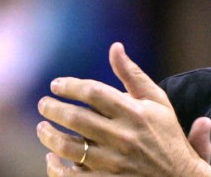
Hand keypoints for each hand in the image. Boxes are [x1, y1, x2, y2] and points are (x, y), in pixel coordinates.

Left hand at [37, 42, 210, 175]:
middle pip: (75, 118)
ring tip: (42, 128)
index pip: (93, 93)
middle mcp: (123, 137)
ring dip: (48, 136)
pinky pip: (71, 176)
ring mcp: (113, 163)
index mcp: (135, 113)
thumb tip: (115, 47)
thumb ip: (133, 75)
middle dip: (53, 108)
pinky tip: (52, 158)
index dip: (70, 86)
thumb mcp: (157, 101)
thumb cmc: (167, 135)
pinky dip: (55, 167)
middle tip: (43, 104)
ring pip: (68, 148)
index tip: (56, 85)